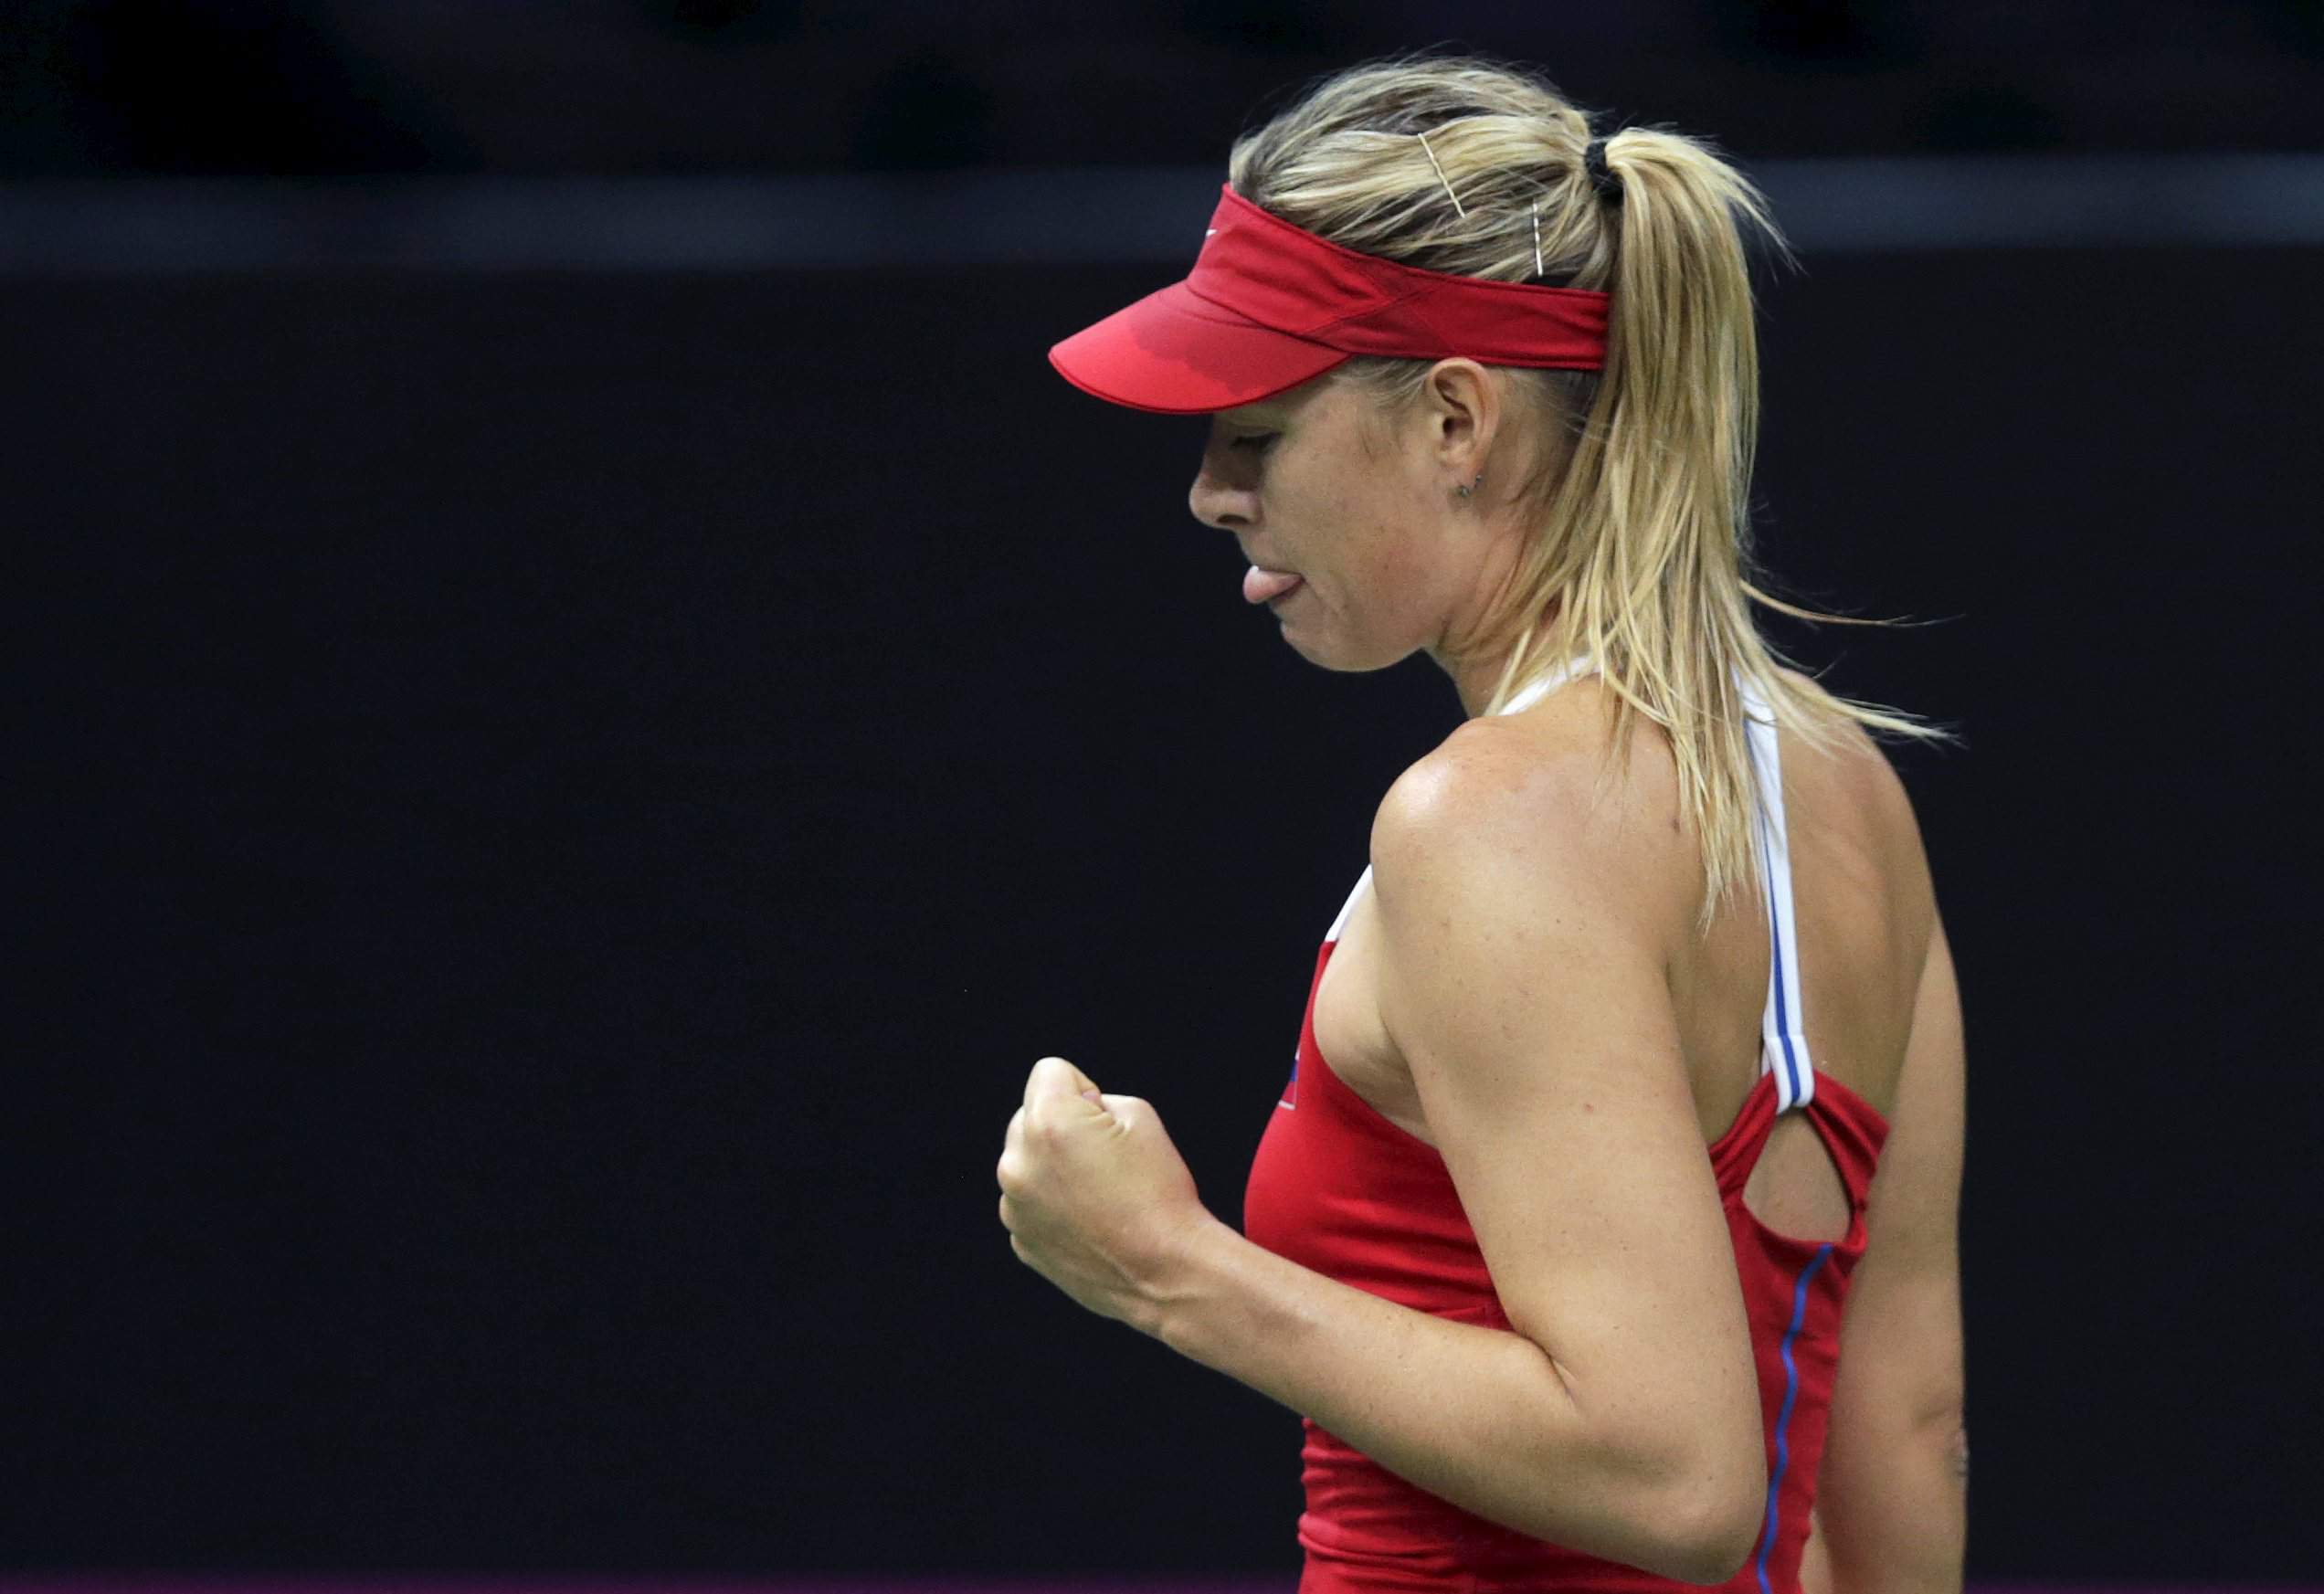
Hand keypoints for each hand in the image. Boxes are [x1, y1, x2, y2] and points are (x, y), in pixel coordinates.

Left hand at [996, 1055, 1214, 1333]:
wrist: (1166, 1273)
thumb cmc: (1159, 1192)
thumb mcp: (1140, 1115)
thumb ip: (1096, 1100)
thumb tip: (1074, 1111)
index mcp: (1048, 1123)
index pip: (1050, 1071)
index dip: (1084, 1088)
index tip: (1106, 1120)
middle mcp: (1018, 1162)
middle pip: (1030, 1117)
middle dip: (1060, 1126)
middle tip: (1105, 1159)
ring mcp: (1014, 1207)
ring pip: (1027, 1162)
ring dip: (1052, 1167)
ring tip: (1099, 1194)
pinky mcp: (1020, 1240)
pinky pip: (1030, 1203)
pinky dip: (1052, 1206)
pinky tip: (1090, 1221)